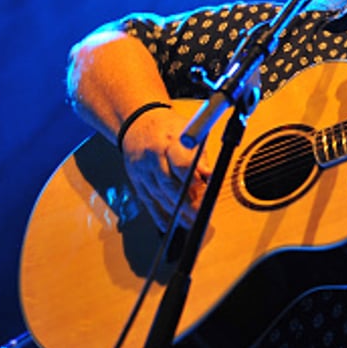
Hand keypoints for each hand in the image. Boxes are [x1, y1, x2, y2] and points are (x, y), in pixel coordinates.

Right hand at [119, 106, 211, 231]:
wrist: (137, 122)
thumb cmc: (167, 127)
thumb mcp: (187, 133)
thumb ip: (199, 156)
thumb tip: (210, 175)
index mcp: (168, 143)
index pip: (181, 165)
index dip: (194, 181)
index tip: (205, 190)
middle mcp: (152, 158)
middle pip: (169, 185)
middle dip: (186, 203)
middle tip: (200, 214)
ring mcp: (142, 170)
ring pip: (158, 196)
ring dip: (175, 212)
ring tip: (190, 222)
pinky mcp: (136, 180)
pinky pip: (147, 200)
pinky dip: (157, 214)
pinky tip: (168, 225)